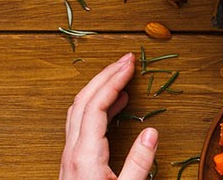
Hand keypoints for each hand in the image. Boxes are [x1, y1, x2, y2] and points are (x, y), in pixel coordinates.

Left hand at [60, 53, 158, 179]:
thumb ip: (139, 162)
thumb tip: (151, 132)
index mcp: (86, 155)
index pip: (97, 105)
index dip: (113, 80)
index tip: (129, 64)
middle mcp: (73, 151)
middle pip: (82, 101)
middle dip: (104, 76)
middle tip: (125, 60)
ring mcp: (70, 155)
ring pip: (78, 110)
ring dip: (98, 89)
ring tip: (122, 77)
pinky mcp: (74, 161)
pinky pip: (81, 123)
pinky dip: (97, 106)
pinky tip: (115, 106)